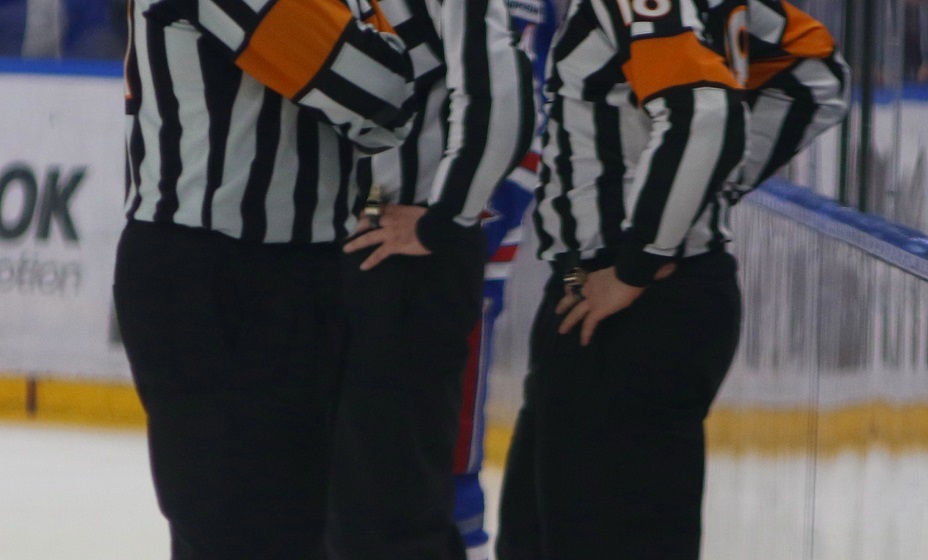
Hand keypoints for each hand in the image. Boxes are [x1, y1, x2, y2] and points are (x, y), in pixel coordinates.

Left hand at [343, 204, 431, 269]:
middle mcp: (388, 220)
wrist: (435, 227)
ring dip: (355, 243)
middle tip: (347, 232)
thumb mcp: (412, 210)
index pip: (375, 209)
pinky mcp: (394, 245)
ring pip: (368, 238)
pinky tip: (363, 267)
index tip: (358, 216)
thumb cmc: (427, 218)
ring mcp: (389, 233)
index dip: (364, 212)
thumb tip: (397, 216)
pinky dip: (371, 261)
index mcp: (394, 210)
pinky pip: (379, 254)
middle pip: (367, 221)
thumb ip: (401, 213)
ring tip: (346, 249)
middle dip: (356, 227)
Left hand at [556, 263, 675, 345]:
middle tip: (557, 311)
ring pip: (576, 312)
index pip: (582, 282)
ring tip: (562, 331)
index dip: (575, 287)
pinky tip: (583, 342)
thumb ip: (640, 272)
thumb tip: (665, 268)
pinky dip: (586, 334)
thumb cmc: (634, 269)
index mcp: (597, 277)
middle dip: (564, 304)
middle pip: (572, 296)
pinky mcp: (598, 310)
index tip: (570, 290)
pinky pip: (589, 324)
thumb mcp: (632, 270)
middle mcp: (591, 287)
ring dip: (568, 322)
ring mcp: (593, 299)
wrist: (632, 271)